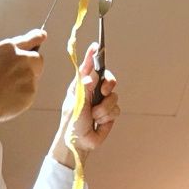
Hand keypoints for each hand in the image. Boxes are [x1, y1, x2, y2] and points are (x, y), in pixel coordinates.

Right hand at [0, 29, 45, 126]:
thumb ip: (7, 55)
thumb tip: (21, 53)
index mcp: (7, 48)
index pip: (30, 38)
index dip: (37, 37)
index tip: (42, 36)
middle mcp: (20, 58)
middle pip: (37, 58)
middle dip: (32, 64)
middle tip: (19, 74)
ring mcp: (27, 74)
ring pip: (33, 76)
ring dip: (24, 81)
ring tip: (6, 89)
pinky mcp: (31, 90)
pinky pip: (30, 90)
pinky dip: (23, 94)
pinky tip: (9, 97)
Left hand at [50, 43, 119, 167]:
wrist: (79, 142)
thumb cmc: (72, 122)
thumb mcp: (77, 104)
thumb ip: (84, 89)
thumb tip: (91, 77)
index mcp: (81, 86)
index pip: (88, 68)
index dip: (93, 57)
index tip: (96, 46)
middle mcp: (92, 91)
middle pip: (107, 78)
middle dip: (108, 83)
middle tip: (104, 91)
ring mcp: (102, 101)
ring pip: (113, 95)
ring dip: (104, 107)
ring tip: (94, 116)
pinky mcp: (110, 112)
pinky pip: (115, 108)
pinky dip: (108, 116)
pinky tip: (100, 122)